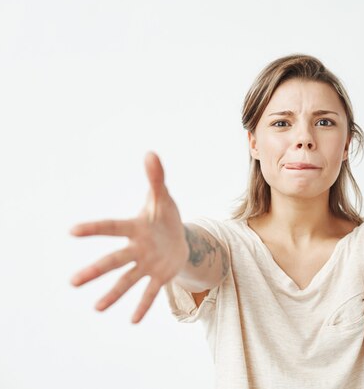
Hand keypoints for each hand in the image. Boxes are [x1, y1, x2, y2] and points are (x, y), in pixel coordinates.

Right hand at [69, 151, 188, 323]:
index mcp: (135, 228)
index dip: (95, 228)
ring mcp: (147, 264)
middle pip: (115, 260)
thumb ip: (156, 178)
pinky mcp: (159, 275)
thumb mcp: (163, 197)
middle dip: (95, 270)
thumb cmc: (164, 215)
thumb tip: (150, 153)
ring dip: (113, 294)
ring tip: (97, 308)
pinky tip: (133, 321)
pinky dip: (143, 305)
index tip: (72, 231)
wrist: (180, 236)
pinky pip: (150, 292)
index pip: (113, 227)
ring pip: (128, 280)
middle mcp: (136, 248)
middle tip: (73, 282)